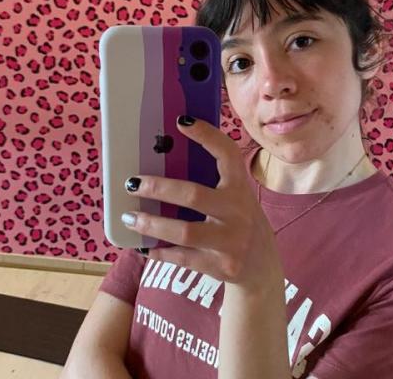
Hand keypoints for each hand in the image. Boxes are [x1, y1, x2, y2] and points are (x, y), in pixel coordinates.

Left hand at [121, 115, 282, 292]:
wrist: (263, 270)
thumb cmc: (240, 225)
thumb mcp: (236, 201)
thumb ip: (212, 186)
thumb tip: (162, 169)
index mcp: (241, 189)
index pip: (228, 154)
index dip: (207, 135)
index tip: (181, 121)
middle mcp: (239, 213)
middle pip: (194, 196)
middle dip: (158, 188)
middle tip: (132, 183)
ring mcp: (232, 242)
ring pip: (184, 232)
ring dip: (151, 224)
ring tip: (129, 217)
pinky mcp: (222, 267)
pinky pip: (182, 258)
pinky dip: (159, 252)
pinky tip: (144, 247)